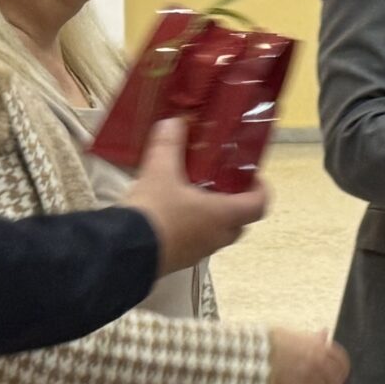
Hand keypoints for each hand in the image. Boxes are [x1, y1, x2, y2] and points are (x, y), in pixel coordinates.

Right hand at [123, 119, 271, 273]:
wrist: (124, 253)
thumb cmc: (154, 211)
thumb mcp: (159, 171)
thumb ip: (169, 144)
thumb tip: (174, 122)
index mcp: (224, 215)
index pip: (259, 205)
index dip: (260, 189)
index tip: (251, 175)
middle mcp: (217, 237)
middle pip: (240, 221)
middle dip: (236, 202)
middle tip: (221, 181)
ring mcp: (199, 252)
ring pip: (218, 233)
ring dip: (214, 215)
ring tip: (195, 193)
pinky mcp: (180, 261)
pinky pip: (197, 242)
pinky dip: (194, 227)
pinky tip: (172, 212)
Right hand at [270, 327, 350, 383]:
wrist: (247, 362)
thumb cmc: (265, 346)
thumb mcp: (290, 335)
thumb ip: (312, 338)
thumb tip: (324, 335)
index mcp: (321, 350)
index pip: (342, 362)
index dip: (339, 367)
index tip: (336, 371)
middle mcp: (321, 368)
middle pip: (336, 381)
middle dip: (331, 383)